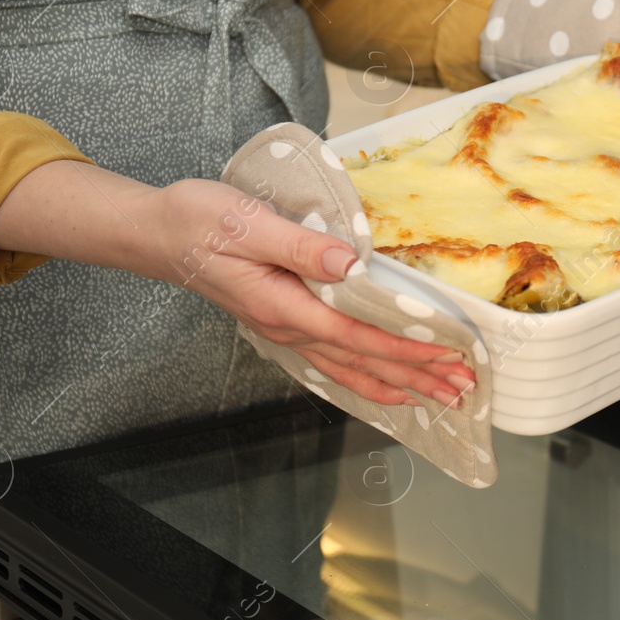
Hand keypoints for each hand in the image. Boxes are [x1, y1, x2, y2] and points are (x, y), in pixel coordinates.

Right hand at [142, 179, 474, 407]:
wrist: (155, 233)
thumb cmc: (198, 221)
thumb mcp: (247, 223)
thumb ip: (299, 245)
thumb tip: (349, 263)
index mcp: (283, 306)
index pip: (358, 335)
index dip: (405, 348)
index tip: (447, 354)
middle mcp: (287, 327)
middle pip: (362, 360)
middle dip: (417, 375)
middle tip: (464, 388)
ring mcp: (284, 329)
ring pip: (349, 367)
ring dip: (397, 382)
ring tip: (438, 398)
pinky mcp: (283, 321)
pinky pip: (332, 360)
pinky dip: (366, 376)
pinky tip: (386, 386)